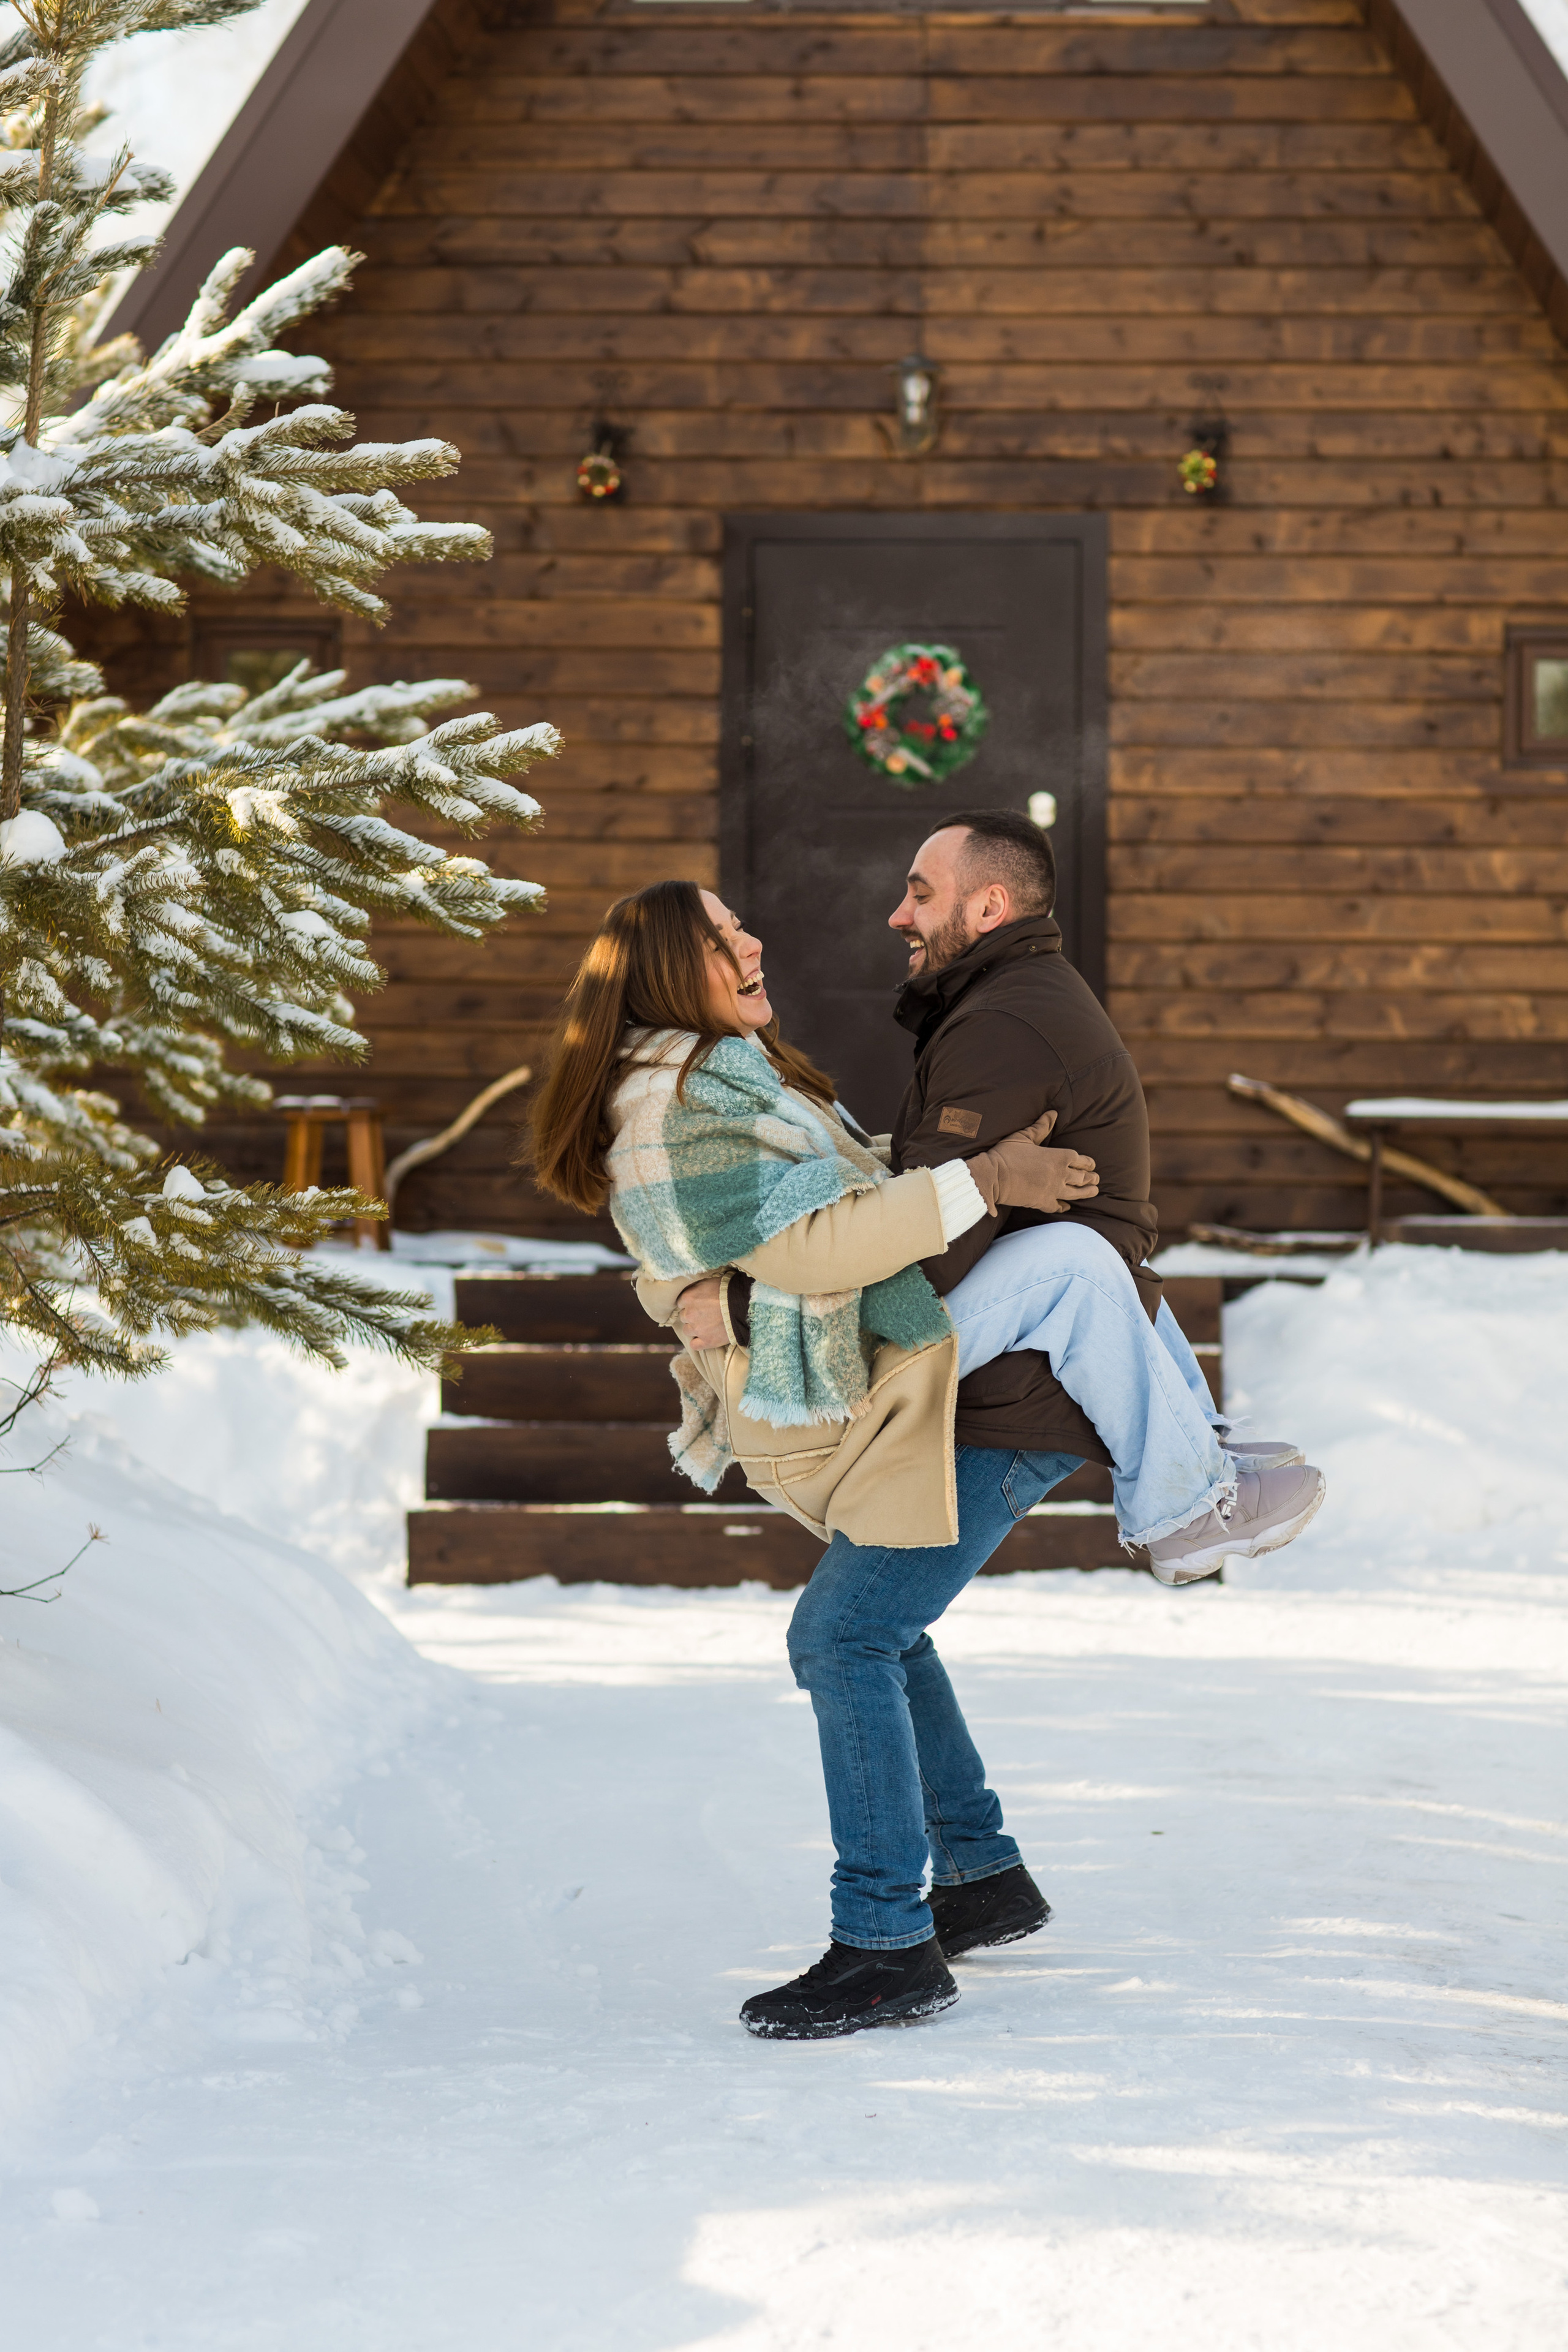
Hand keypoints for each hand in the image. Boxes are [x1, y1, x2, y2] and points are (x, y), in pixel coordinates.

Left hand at [674, 1276, 727, 1351]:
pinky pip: (694, 1345)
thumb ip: (696, 1288)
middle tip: (705, 1313)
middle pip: (683, 1317)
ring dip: (694, 1328)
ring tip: (707, 1325)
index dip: (690, 1303)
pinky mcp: (707, 1341)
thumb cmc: (728, 1291)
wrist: (744, 1306)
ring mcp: (697, 1329)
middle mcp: (689, 1314)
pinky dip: (698, 1342)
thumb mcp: (709, 1282)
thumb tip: (691, 1291)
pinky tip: (704, 1338)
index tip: (698, 1304)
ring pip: (687, 1330)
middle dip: (692, 1315)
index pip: (681, 1303)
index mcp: (688, 1298)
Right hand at [966, 1112, 1098, 1215]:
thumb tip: (1053, 1114)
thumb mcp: (1024, 1136)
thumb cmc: (1007, 1154)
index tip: (1091, 1164)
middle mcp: (1060, 1174)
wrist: (993, 1176)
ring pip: (1075, 1193)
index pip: (1079, 1159)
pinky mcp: (1043, 1202)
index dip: (1087, 1162)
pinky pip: (1058, 1206)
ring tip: (1094, 1191)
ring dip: (1086, 1192)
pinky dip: (1064, 1206)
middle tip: (1096, 1178)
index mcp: (1058, 1157)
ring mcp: (1053, 1190)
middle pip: (1082, 1177)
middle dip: (1090, 1177)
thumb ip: (1041, 1126)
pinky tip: (1067, 1207)